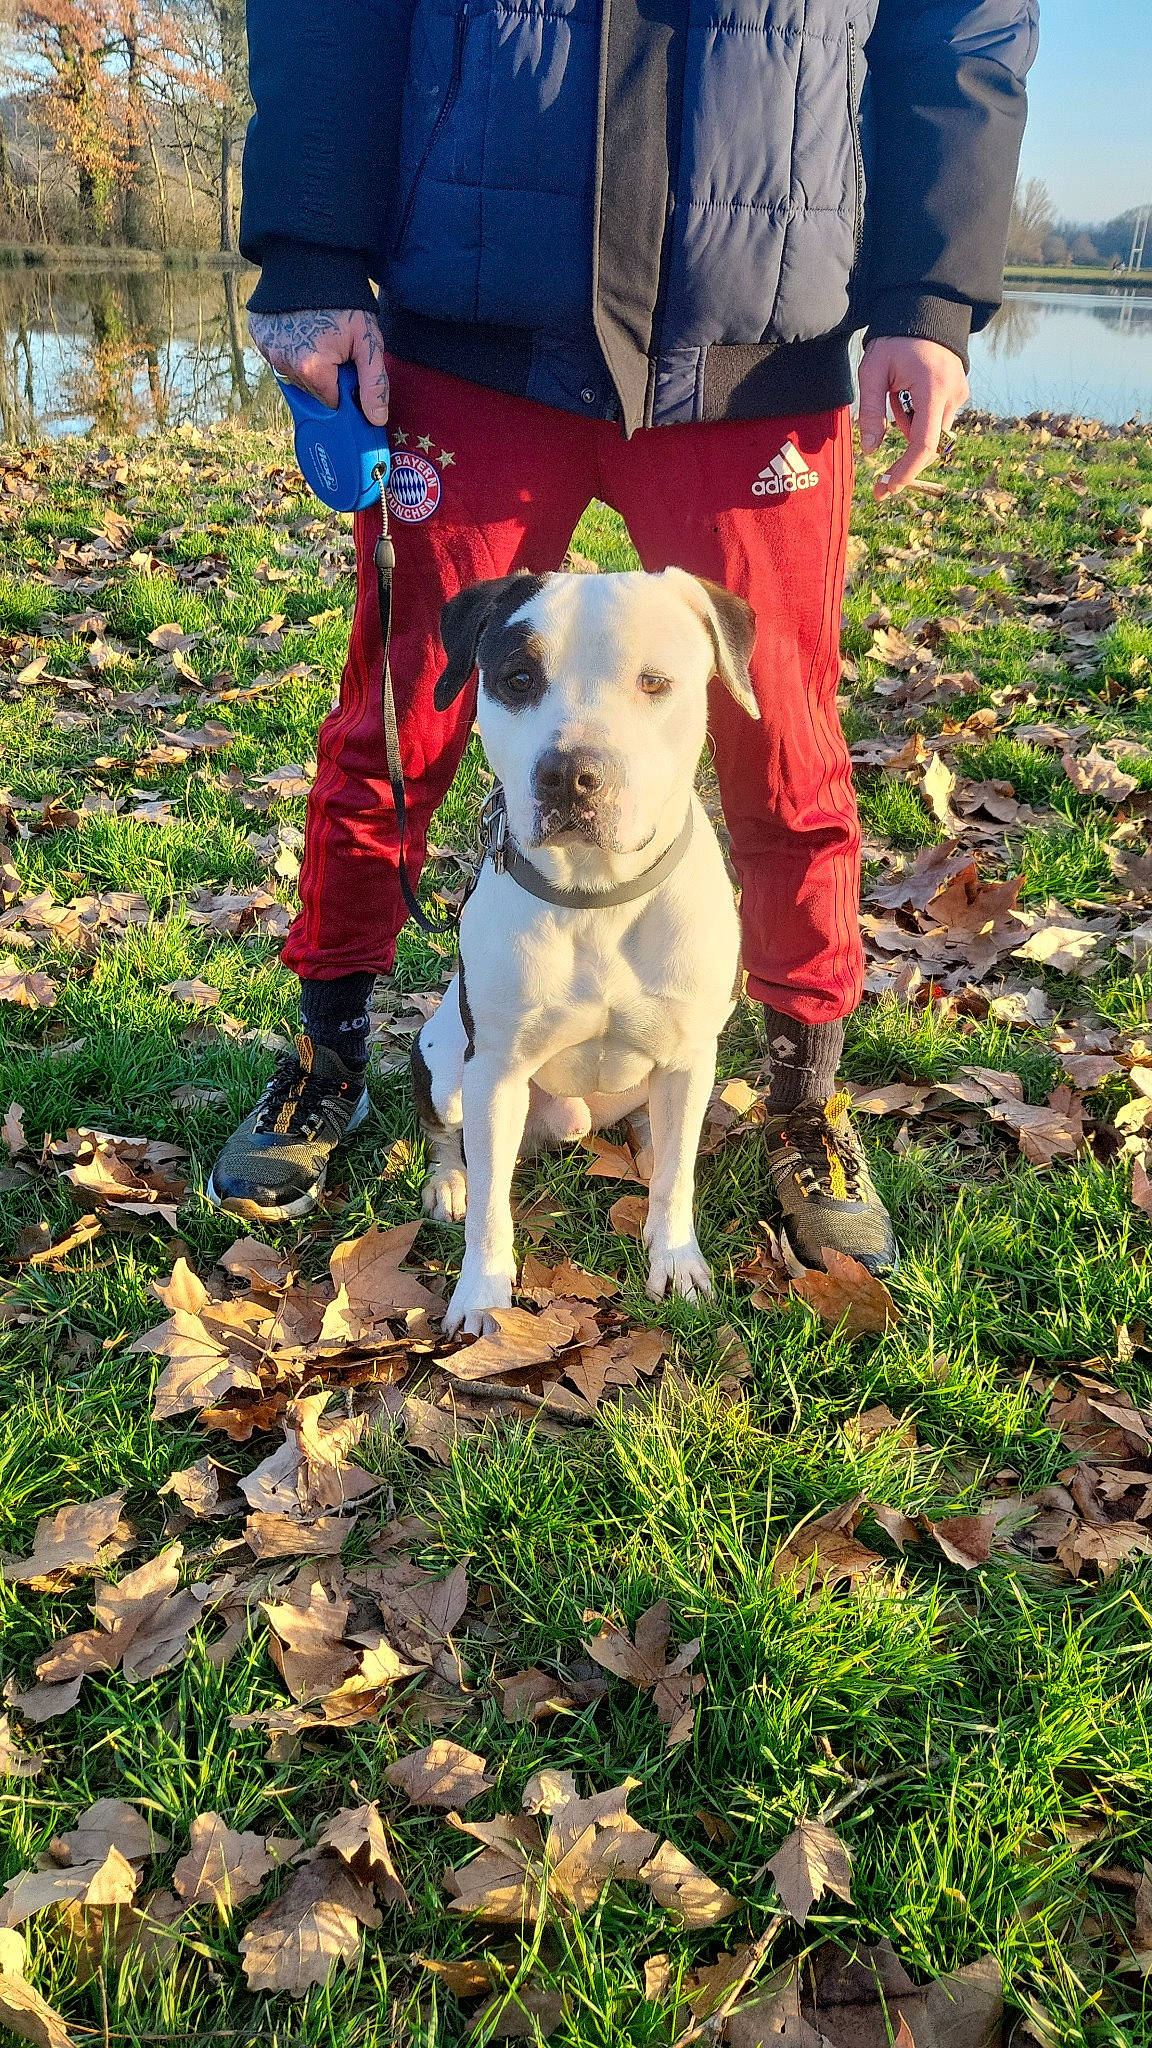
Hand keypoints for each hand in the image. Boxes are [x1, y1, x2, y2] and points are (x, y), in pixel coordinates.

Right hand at [248, 308, 389, 424]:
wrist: (313, 260)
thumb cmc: (344, 301)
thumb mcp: (367, 341)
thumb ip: (374, 383)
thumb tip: (376, 420)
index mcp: (311, 370)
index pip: (332, 402)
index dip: (344, 386)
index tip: (350, 365)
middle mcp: (284, 365)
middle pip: (312, 390)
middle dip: (327, 376)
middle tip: (337, 346)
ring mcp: (268, 351)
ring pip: (294, 375)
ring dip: (308, 363)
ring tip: (319, 334)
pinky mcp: (259, 337)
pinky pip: (278, 355)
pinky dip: (290, 348)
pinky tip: (300, 329)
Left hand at [857, 337, 968, 500]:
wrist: (924, 310)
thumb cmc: (895, 339)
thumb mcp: (873, 371)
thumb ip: (871, 411)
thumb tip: (870, 451)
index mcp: (933, 389)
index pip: (923, 445)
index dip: (906, 472)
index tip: (887, 489)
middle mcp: (953, 395)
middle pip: (926, 441)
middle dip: (902, 446)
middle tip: (875, 448)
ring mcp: (960, 394)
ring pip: (930, 431)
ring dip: (908, 425)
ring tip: (895, 392)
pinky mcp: (960, 392)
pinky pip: (935, 418)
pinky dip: (917, 415)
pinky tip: (907, 391)